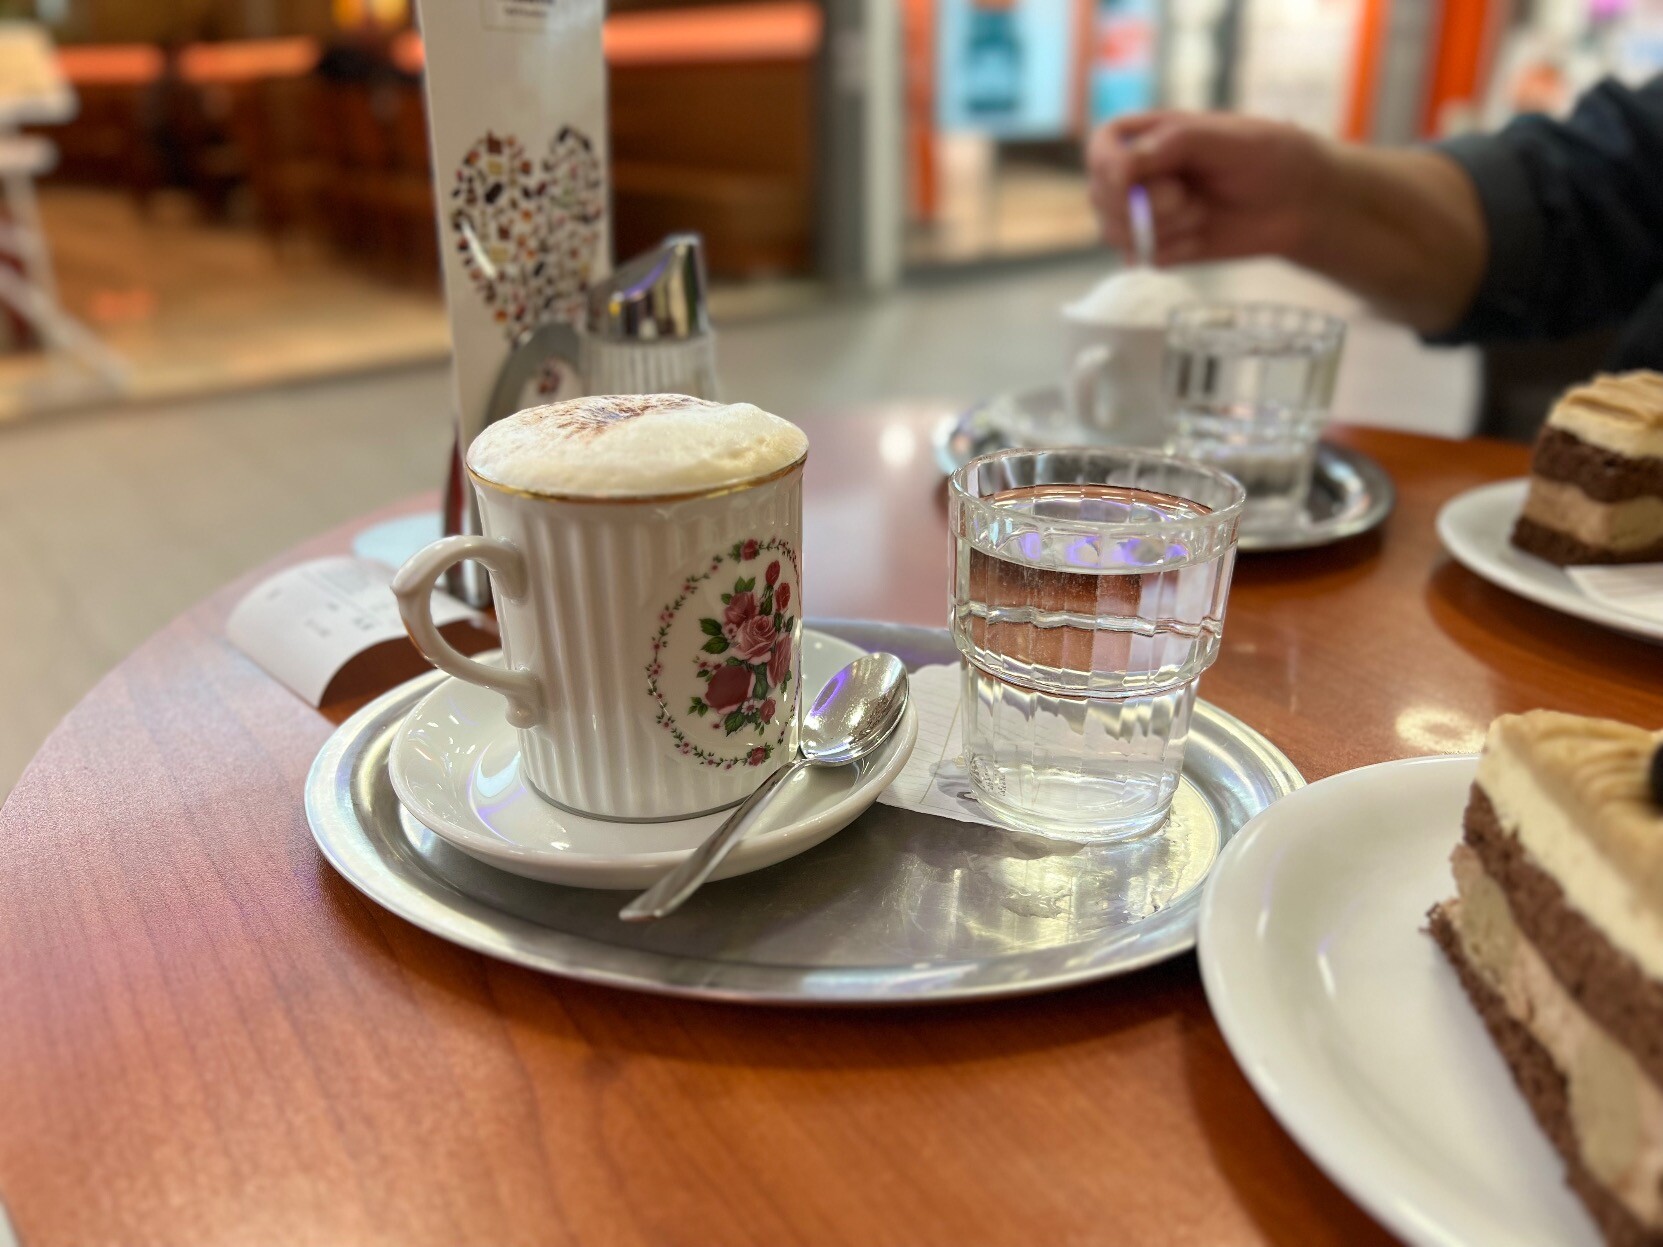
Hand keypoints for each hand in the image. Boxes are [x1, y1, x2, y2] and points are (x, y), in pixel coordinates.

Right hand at [1087, 111, 1333, 266]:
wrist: (1299, 203)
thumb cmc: (1268, 157)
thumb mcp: (1224, 138)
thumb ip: (1173, 144)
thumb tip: (1119, 169)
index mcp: (1150, 136)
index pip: (1101, 150)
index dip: (1106, 167)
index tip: (1127, 179)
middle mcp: (1141, 175)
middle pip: (1101, 197)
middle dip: (1140, 204)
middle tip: (1184, 197)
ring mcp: (1148, 214)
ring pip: (1115, 233)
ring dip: (1160, 229)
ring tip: (1200, 214)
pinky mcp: (1162, 246)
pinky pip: (1143, 259)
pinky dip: (1173, 251)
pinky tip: (1201, 237)